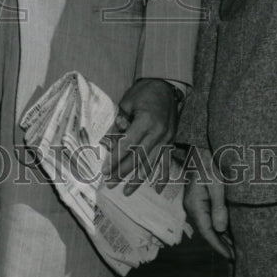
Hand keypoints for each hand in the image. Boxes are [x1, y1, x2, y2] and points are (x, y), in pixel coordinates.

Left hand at [101, 78, 177, 194]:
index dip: (115, 158)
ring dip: (139, 179)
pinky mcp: (172, 141)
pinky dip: (161, 176)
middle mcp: (159, 132)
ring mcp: (167, 138)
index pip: (128, 144)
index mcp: (146, 120)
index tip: (105, 170)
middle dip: (123, 172)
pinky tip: (156, 189)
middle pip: (138, 157)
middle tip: (110, 184)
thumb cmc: (144, 92)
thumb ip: (120, 121)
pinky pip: (166, 161)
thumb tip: (111, 140)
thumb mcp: (127, 101)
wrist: (166, 85)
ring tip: (127, 191)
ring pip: (152, 163)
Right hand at [183, 150, 231, 258]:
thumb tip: (220, 229)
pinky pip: (209, 217)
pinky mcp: (200, 199)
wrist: (201, 148)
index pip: (207, 231)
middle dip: (221, 244)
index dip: (219, 246)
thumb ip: (218, 206)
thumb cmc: (208, 162)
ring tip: (235, 248)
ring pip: (208, 225)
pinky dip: (219, 227)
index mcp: (194, 204)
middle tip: (236, 257)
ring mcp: (196, 203)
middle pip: (207, 231)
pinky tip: (229, 232)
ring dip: (221, 237)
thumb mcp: (216, 183)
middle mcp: (193, 206)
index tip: (231, 257)